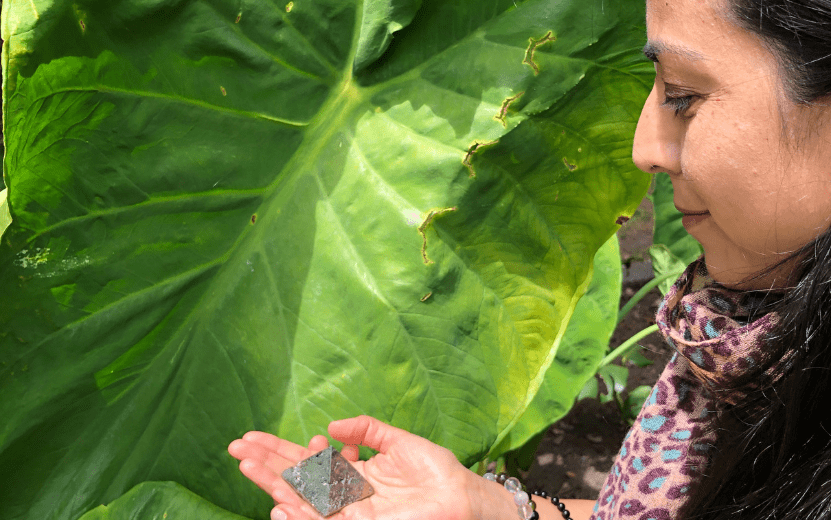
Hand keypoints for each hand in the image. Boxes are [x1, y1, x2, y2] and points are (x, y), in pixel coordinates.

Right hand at [228, 416, 477, 519]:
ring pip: (302, 499)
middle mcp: (344, 494)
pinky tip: (277, 501)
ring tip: (247, 464)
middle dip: (266, 463)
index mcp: (351, 473)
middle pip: (296, 479)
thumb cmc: (435, 471)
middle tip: (236, 448)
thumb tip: (329, 427)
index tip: (253, 436)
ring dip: (273, 483)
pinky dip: (299, 512)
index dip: (278, 450)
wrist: (462, 497)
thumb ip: (365, 429)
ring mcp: (348, 512)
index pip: (306, 461)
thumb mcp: (397, 440)